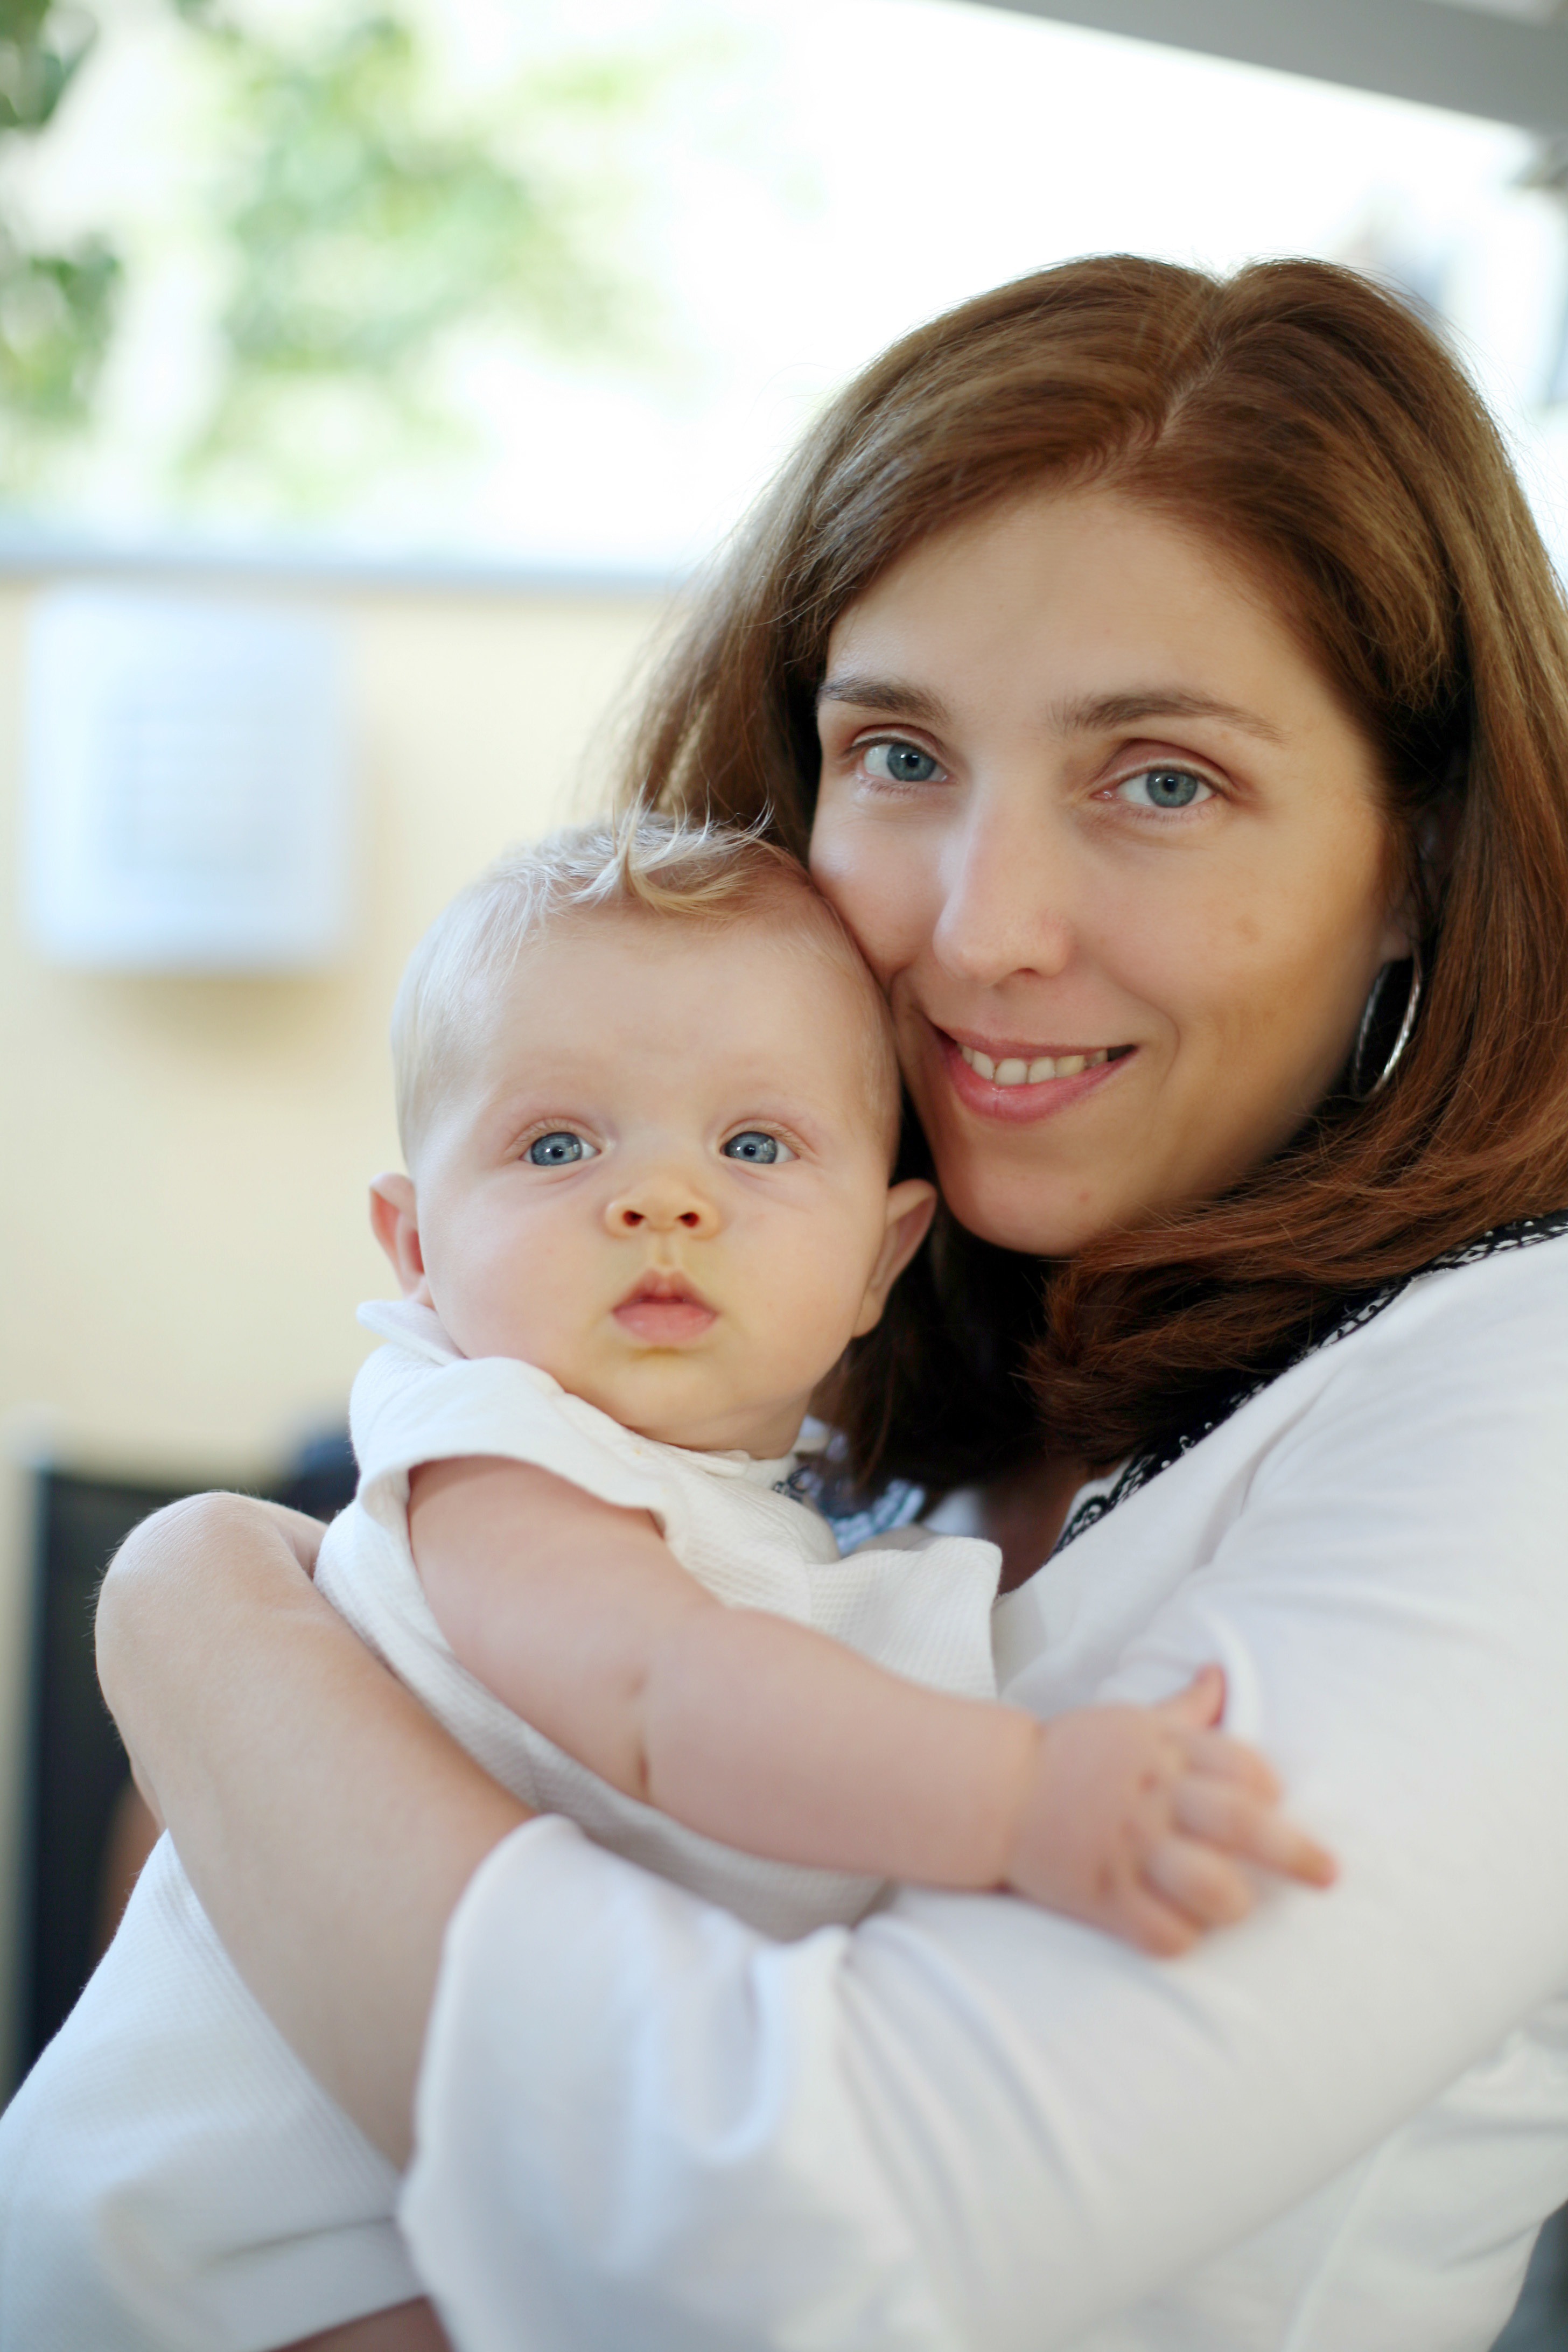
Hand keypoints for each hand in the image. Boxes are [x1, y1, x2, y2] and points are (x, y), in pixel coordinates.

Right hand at [1006, 1666, 1336, 1955]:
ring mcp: (1128, 1848)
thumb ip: (1184, 1708)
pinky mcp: (1102, 1895)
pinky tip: (1184, 1930)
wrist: (998, 1790)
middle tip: (1329, 1874)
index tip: (1275, 1805)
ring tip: (1237, 1905)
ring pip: (1209, 1887)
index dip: (1268, 1788)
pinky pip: (1162, 1932)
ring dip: (1234, 1902)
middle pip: (1241, 1824)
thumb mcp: (1130, 1719)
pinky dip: (1183, 1938)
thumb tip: (1219, 1674)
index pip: (1242, 1766)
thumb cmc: (1073, 1753)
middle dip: (1296, 1852)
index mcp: (1163, 1750)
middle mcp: (1152, 1797)